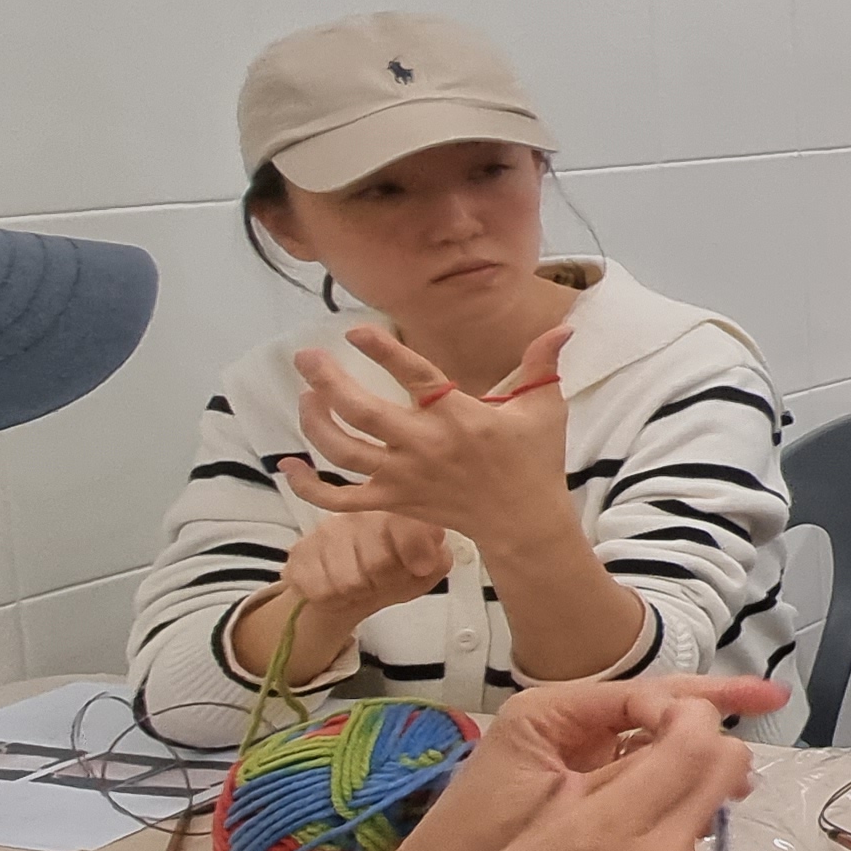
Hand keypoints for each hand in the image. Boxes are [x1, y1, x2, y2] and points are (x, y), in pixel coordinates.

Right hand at [232, 510, 456, 686]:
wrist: (346, 589)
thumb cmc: (391, 575)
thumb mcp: (424, 571)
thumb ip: (435, 562)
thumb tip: (429, 559)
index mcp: (394, 513)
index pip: (408, 527)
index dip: (416, 553)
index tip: (420, 567)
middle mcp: (359, 515)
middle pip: (378, 562)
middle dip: (384, 583)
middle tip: (381, 582)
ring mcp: (326, 532)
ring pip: (348, 581)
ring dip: (357, 593)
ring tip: (360, 586)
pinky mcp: (300, 553)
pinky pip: (320, 590)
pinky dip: (332, 599)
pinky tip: (337, 588)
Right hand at [278, 682, 764, 850]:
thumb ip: (565, 816)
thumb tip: (603, 785)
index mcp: (607, 832)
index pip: (693, 738)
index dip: (684, 712)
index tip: (649, 713)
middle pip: (724, 770)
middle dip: (701, 746)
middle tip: (648, 753)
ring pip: (703, 820)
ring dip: (676, 805)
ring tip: (605, 833)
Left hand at [279, 321, 575, 554]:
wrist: (524, 522)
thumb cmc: (534, 461)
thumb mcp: (544, 409)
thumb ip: (542, 364)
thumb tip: (562, 328)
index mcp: (460, 417)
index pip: (415, 377)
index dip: (384, 351)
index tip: (355, 330)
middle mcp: (425, 446)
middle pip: (362, 412)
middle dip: (327, 381)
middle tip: (306, 357)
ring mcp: (404, 477)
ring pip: (343, 451)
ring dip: (315, 423)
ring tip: (307, 397)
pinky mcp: (392, 502)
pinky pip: (338, 499)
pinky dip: (308, 486)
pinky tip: (289, 465)